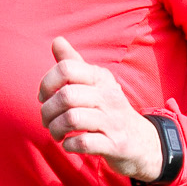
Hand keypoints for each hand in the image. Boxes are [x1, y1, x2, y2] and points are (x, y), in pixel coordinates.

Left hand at [37, 37, 163, 181]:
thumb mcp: (96, 84)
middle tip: (47, 121)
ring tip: (57, 134)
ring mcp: (113, 121)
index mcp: (101, 78)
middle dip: (47, 111)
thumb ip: (74, 63)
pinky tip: (69, 144)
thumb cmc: (110, 110)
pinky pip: (83, 143)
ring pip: (72, 119)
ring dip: (55, 129)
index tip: (44, 97)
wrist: (142, 141)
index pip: (66, 68)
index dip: (47, 83)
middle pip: (65, 95)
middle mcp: (108, 96)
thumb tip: (57, 40)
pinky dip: (69, 145)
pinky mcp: (114, 144)